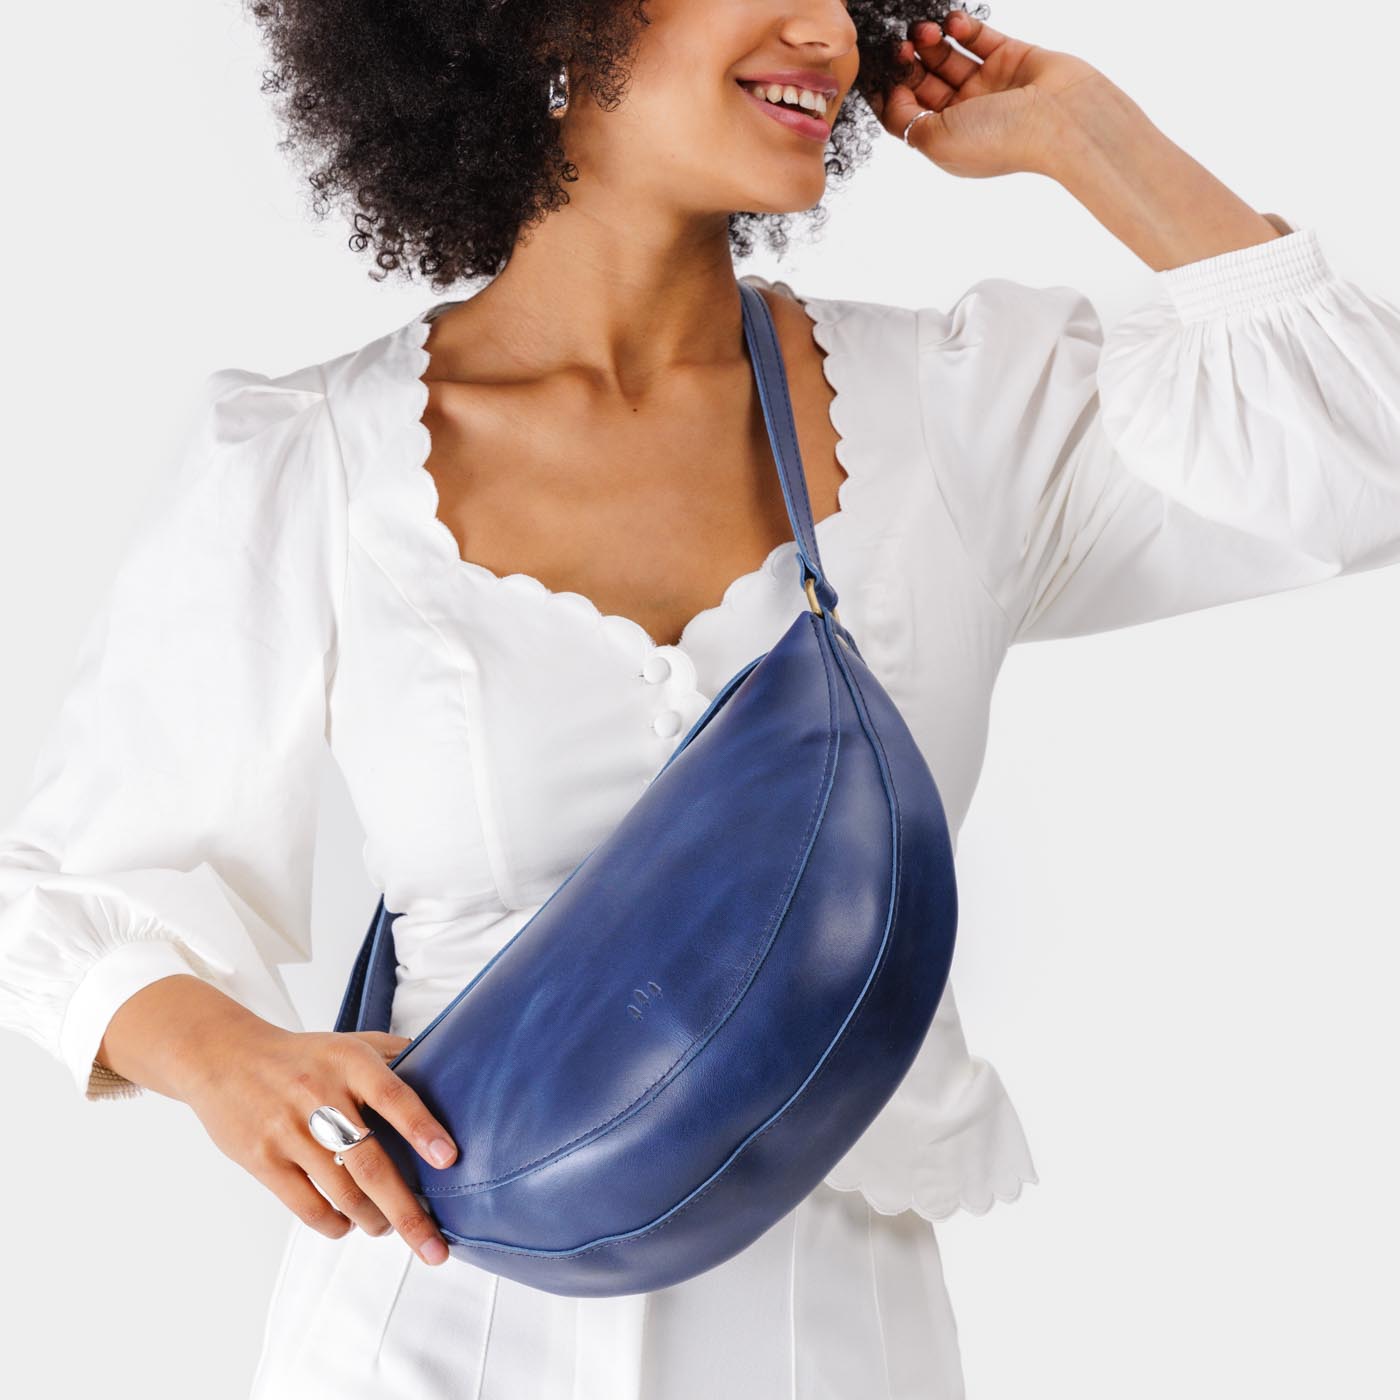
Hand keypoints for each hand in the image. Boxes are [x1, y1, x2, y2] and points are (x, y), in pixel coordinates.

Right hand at [181, 1014, 459, 1265]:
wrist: (224, 1058)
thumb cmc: (304, 1056)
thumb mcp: (351, 1042)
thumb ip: (398, 1056)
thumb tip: (451, 1068)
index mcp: (350, 1062)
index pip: (393, 1096)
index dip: (422, 1129)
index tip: (449, 1159)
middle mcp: (320, 1096)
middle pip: (371, 1164)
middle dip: (407, 1212)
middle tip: (434, 1245)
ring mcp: (288, 1130)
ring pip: (342, 1193)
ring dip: (373, 1221)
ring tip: (388, 1226)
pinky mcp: (262, 1160)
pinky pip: (307, 1206)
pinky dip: (334, 1224)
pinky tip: (348, 1224)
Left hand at [868, 9, 1105, 178]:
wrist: (1063, 119)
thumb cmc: (1000, 139)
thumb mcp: (936, 142)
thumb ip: (903, 121)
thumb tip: (889, 96)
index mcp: (945, 141)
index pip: (905, 113)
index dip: (887, 91)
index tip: (876, 69)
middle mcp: (965, 115)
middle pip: (922, 82)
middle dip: (907, 62)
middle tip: (899, 45)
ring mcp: (988, 85)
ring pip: (946, 57)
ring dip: (930, 41)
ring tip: (925, 31)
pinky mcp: (1010, 57)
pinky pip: (977, 37)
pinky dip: (961, 26)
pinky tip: (951, 21)